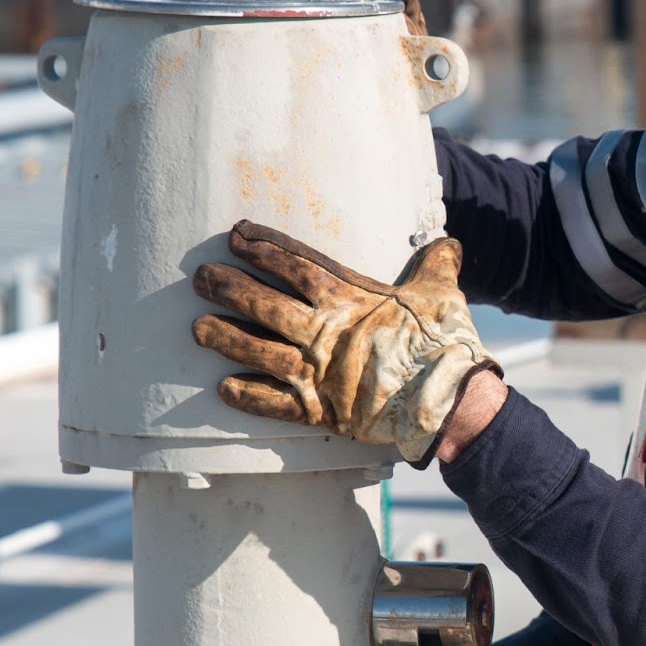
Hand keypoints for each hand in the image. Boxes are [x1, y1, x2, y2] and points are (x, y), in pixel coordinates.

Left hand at [191, 221, 498, 464]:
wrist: (448, 395)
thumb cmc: (445, 341)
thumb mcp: (441, 291)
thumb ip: (435, 266)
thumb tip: (448, 244)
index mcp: (352, 300)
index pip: (299, 266)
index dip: (266, 249)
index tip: (237, 235)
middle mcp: (326, 332)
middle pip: (268, 305)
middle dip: (232, 288)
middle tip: (200, 277)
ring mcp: (319, 372)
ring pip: (261, 351)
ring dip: (228, 338)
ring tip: (197, 328)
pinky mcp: (321, 409)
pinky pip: (276, 403)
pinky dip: (249, 396)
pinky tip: (224, 388)